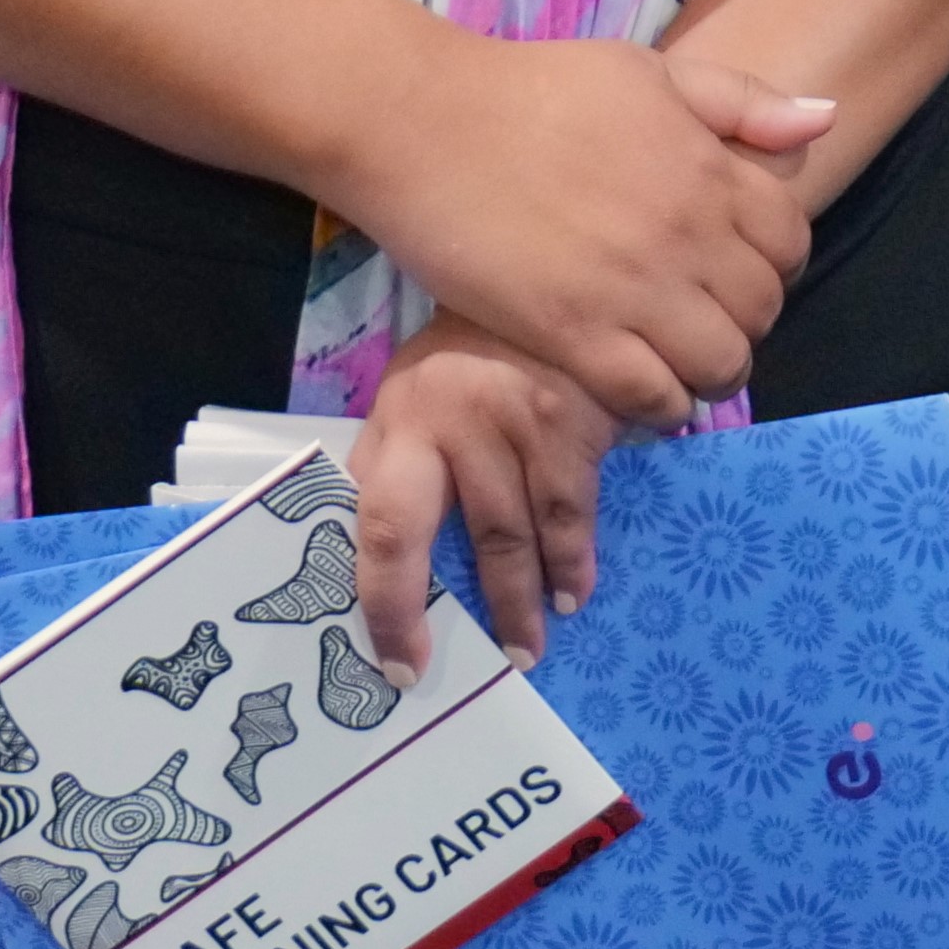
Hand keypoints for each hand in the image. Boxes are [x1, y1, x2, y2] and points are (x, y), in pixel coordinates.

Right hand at [329, 33, 830, 431]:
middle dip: (745, 323)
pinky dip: (661, 405)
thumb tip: (825, 120)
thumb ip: (740, 102)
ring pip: (721, 364)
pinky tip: (643, 392)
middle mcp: (687, 232)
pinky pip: (652, 395)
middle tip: (705, 324)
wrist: (425, 120)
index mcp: (709, 167)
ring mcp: (634, 288)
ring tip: (681, 368)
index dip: (775, 264)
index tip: (738, 272)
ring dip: (711, 374)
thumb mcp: (649, 73)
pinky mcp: (574, 334)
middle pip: (763, 309)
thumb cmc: (533, 89)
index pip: (792, 240)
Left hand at [351, 314, 622, 678]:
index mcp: (405, 424)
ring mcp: (528, 419)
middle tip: (504, 663)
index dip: (392, 605)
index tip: (402, 664)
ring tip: (534, 642)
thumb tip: (369, 559)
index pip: (388, 528)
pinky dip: (578, 555)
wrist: (537, 284)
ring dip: (538, 593)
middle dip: (495, 607)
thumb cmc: (458, 360)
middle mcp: (464, 424)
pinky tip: (575, 588)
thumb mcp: (404, 403)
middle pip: (481, 534)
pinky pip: (578, 503)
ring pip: (535, 526)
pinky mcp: (579, 416)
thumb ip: (391, 468)